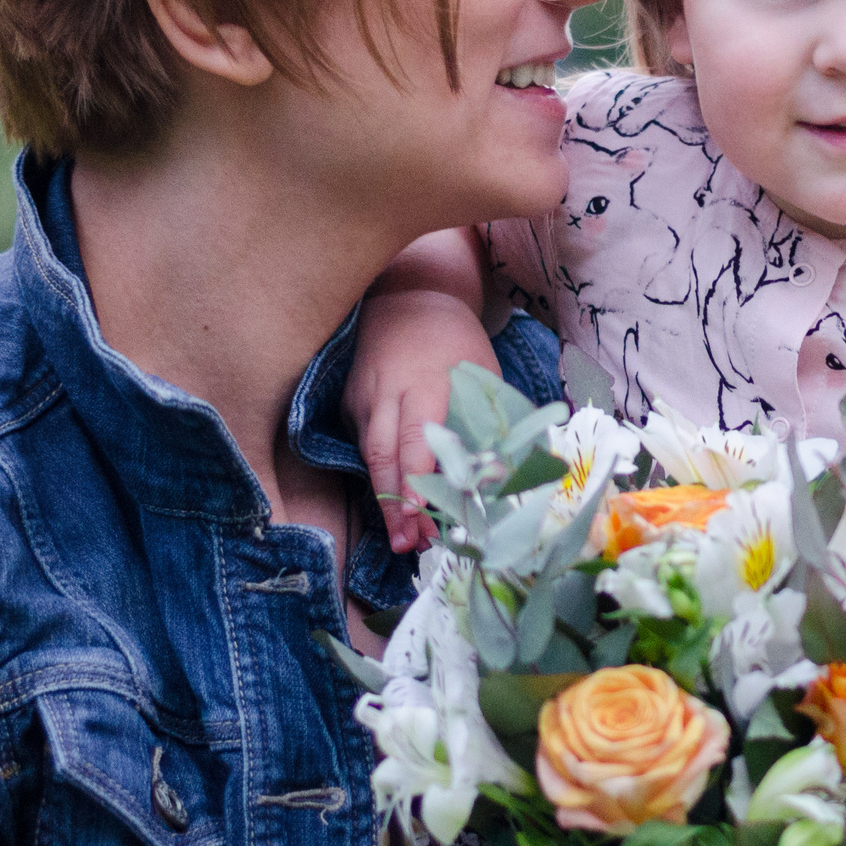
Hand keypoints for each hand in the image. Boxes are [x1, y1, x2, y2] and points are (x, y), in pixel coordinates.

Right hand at [346, 287, 499, 551]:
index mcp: (425, 383)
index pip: (415, 439)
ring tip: (401, 539)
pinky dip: (378, 477)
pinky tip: (394, 504)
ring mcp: (362, 399)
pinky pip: (362, 446)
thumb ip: (484, 422)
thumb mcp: (481, 376)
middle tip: (408, 546)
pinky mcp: (349, 404)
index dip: (415, 481)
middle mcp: (386, 393)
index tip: (418, 516)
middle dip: (394, 506)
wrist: (409, 298)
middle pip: (383, 457)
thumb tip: (496, 478)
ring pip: (368, 457)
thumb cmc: (456, 343)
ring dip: (384, 501)